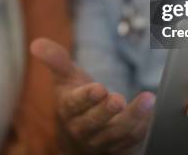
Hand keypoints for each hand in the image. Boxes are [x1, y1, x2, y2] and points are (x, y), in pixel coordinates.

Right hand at [30, 38, 155, 153]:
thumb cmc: (73, 99)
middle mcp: (81, 128)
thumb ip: (55, 59)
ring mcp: (100, 141)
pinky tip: (152, 113)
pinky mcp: (117, 148)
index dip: (86, 98)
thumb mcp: (64, 77)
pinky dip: (142, 127)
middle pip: (94, 122)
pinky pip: (130, 141)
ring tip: (147, 100)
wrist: (78, 133)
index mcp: (68, 109)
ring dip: (132, 118)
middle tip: (118, 99)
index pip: (74, 104)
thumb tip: (36, 43)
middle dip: (107, 111)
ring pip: (116, 133)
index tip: (98, 89)